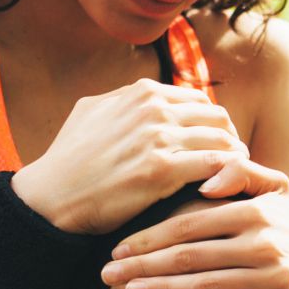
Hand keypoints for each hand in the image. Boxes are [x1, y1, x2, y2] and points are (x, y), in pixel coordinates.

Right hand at [10, 79, 247, 232]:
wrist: (51, 196)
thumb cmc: (68, 159)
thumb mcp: (91, 111)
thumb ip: (123, 100)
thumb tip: (146, 95)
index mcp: (142, 92)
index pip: (199, 100)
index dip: (214, 123)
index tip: (218, 144)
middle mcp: (154, 109)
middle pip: (218, 118)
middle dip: (230, 140)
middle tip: (233, 163)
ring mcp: (159, 138)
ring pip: (223, 141)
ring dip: (234, 160)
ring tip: (236, 178)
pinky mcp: (162, 170)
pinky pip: (215, 166)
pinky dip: (227, 176)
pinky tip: (226, 190)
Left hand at [99, 156, 288, 288]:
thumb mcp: (276, 191)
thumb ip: (241, 172)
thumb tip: (205, 180)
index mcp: (256, 212)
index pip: (191, 225)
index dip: (150, 237)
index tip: (117, 248)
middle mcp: (267, 243)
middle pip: (192, 257)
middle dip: (144, 265)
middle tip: (107, 274)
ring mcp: (277, 278)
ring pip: (208, 286)